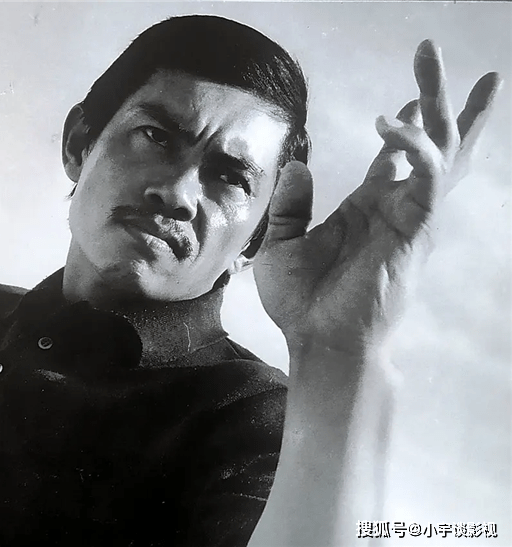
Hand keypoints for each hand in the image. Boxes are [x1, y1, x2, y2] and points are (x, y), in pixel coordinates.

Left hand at [254, 40, 501, 358]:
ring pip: (442, 147)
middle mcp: (395, 206)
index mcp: (368, 208)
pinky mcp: (415, 229)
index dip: (405, 124)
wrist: (318, 341)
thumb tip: (296, 164)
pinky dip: (414, 145)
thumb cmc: (304, 303)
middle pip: (430, 142)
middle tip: (430, 50)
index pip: (397, 156)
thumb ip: (293, 205)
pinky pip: (428, 175)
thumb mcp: (284, 245)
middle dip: (435, 96)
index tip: (408, 96)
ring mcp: (410, 217)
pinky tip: (390, 123)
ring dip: (440, 102)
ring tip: (429, 56)